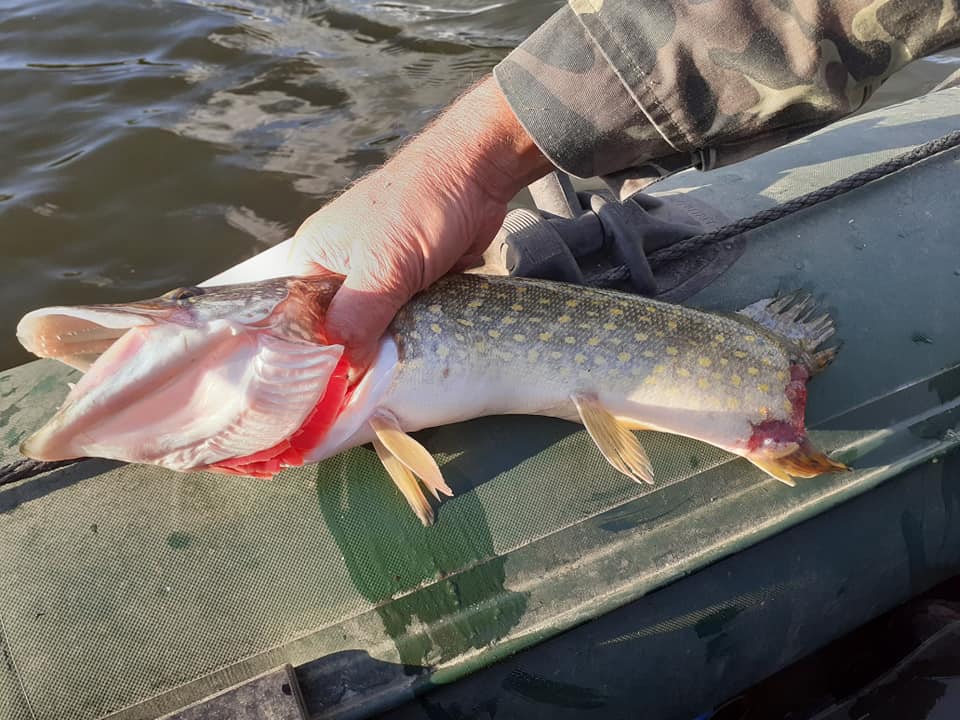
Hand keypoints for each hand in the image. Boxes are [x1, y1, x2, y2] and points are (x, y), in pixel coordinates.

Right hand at [284, 76, 551, 370]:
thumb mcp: (381, 268)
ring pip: (376, 329)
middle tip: (367, 388)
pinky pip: (406, 321)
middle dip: (356, 354)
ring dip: (390, 345)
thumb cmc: (420, 207)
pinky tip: (421, 352)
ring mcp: (379, 276)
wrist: (479, 174)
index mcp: (315, 258)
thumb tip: (342, 370)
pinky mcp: (413, 282)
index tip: (325, 392)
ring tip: (396, 373)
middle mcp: (341, 269)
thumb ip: (355, 319)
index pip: (298, 320)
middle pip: (339, 329)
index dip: (311, 356)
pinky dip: (416, 333)